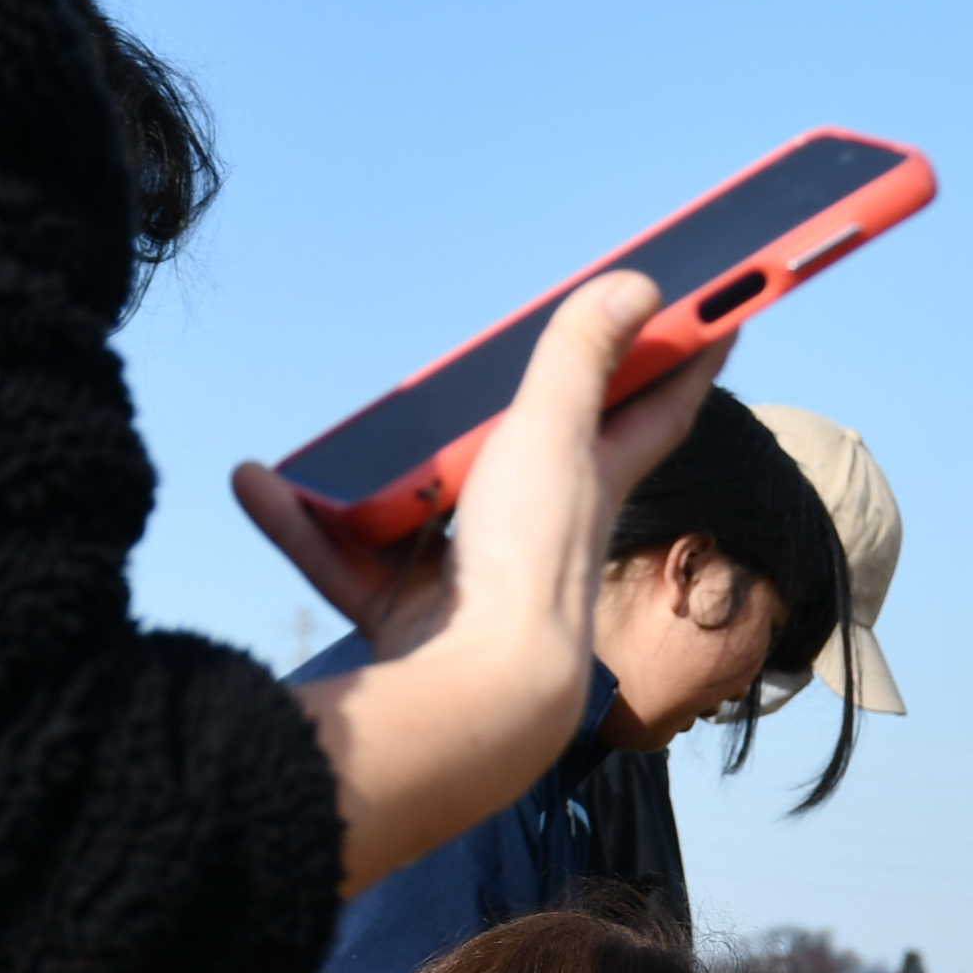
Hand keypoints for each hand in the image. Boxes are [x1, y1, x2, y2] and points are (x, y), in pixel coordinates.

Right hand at [252, 273, 732, 893]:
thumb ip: (584, 359)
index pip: (654, 407)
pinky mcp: (411, 615)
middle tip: (484, 378)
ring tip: (337, 450)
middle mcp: (538, 528)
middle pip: (521, 458)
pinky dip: (303, 524)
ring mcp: (473, 575)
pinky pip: (346, 558)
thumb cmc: (533, 559)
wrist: (484, 690)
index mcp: (589, 482)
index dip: (683, 362)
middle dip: (503, 424)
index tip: (714, 320)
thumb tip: (643, 282)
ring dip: (370, 482)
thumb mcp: (557, 435)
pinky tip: (258, 484)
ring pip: (416, 511)